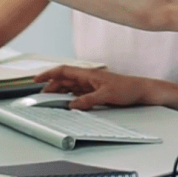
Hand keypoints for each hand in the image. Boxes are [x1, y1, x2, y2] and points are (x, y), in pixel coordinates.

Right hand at [33, 66, 155, 109]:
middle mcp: (88, 78)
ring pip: (69, 87)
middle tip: (40, 98)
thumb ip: (87, 100)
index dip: (48, 74)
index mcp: (88, 74)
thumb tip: (71, 105)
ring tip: (49, 102)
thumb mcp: (106, 96)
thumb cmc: (127, 89)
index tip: (35, 80)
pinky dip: (69, 98)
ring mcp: (91, 85)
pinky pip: (77, 94)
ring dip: (59, 93)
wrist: (142, 91)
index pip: (63, 71)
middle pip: (63, 80)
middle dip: (50, 87)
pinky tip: (65, 104)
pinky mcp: (95, 92)